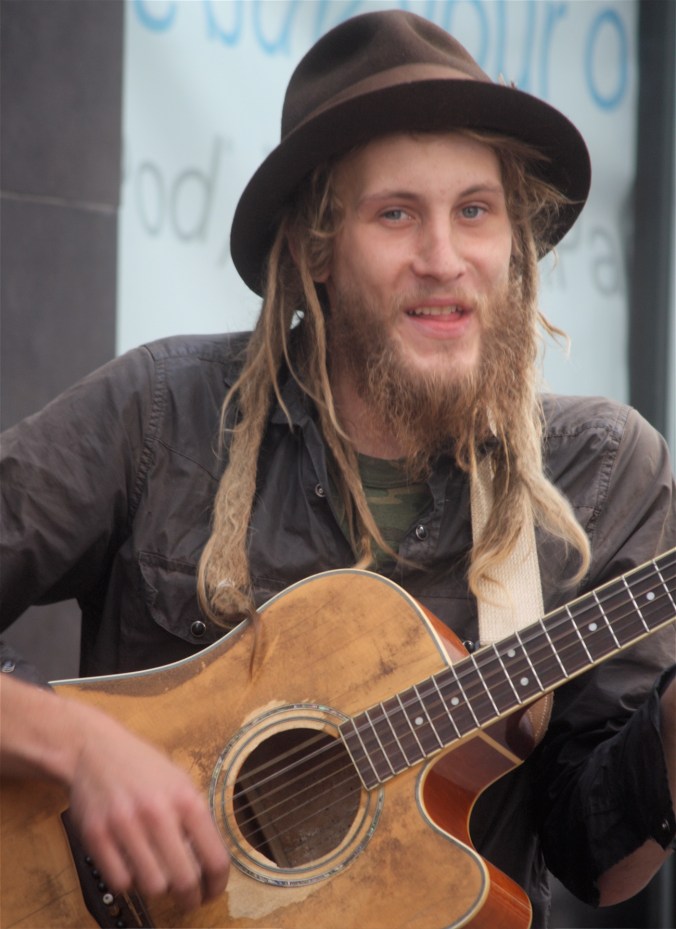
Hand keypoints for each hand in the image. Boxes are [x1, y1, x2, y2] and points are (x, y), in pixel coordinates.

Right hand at [0, 674, 229, 913]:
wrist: (95, 749)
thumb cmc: (143, 766)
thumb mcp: (181, 781)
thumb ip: (196, 818)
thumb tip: (210, 861)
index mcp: (186, 799)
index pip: (214, 857)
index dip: (217, 884)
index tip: (212, 892)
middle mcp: (157, 812)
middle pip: (185, 880)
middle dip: (191, 897)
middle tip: (189, 898)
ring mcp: (125, 825)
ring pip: (154, 887)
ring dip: (159, 890)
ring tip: (159, 878)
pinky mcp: (96, 837)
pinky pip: (121, 882)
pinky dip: (130, 882)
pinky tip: (132, 868)